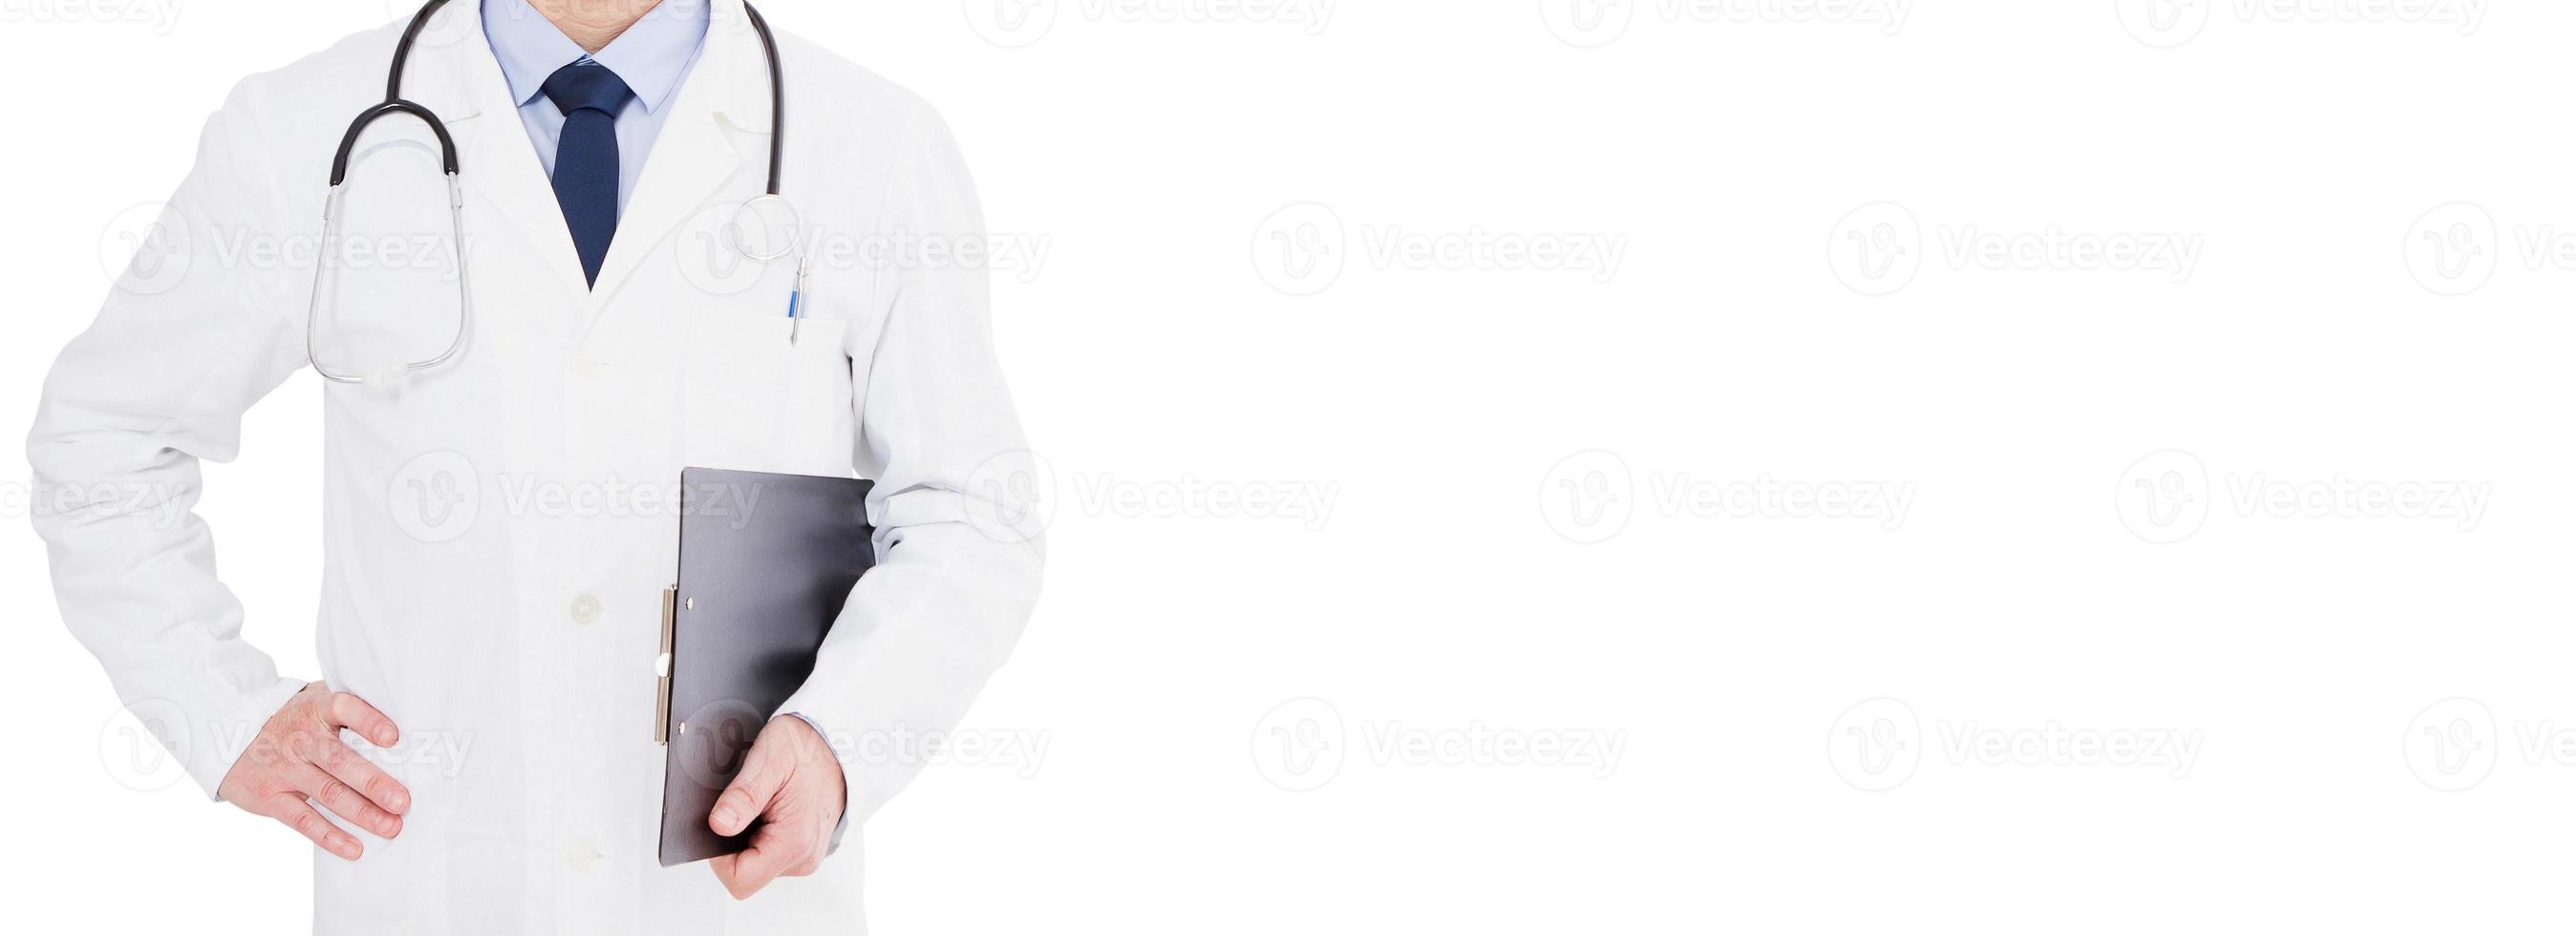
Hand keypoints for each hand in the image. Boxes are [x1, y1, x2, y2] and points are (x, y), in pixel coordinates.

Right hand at [215, 681, 409, 860]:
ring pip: (327, 792)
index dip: (368, 721)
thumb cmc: (293, 718)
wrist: (228, 733)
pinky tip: (355, 848)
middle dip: (373, 783)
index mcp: (317, 709)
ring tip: (391, 827)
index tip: (393, 737)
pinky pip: (303, 820)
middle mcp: (301, 739)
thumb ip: (351, 706)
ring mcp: (285, 769)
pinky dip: (329, 836)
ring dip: (362, 813)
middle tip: (403, 802)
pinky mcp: (271, 797)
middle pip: (340, 760)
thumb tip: (406, 711)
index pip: (343, 708)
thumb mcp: (315, 700)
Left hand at [707, 716, 845, 899]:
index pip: (740, 880)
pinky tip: (771, 808)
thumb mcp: (768, 762)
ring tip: (763, 802)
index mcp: (794, 842)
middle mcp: (804, 858)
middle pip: (747, 873)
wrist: (838, 743)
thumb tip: (719, 826)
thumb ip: (743, 797)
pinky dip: (762, 835)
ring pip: (756, 865)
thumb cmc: (806, 749)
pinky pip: (770, 855)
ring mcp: (806, 857)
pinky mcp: (805, 851)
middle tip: (747, 804)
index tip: (725, 822)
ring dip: (748, 837)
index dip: (720, 857)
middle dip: (734, 842)